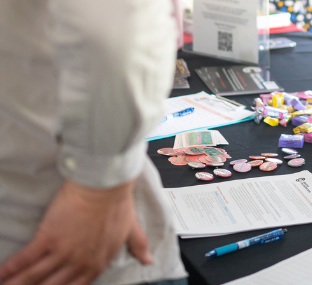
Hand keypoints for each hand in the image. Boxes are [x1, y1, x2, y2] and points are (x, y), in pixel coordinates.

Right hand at [0, 179, 150, 284]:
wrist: (104, 184)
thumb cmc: (118, 202)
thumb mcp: (131, 227)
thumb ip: (138, 245)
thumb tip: (148, 259)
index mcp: (98, 262)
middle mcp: (79, 262)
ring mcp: (62, 252)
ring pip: (35, 277)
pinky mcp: (47, 238)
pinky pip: (26, 258)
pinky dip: (11, 268)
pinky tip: (1, 275)